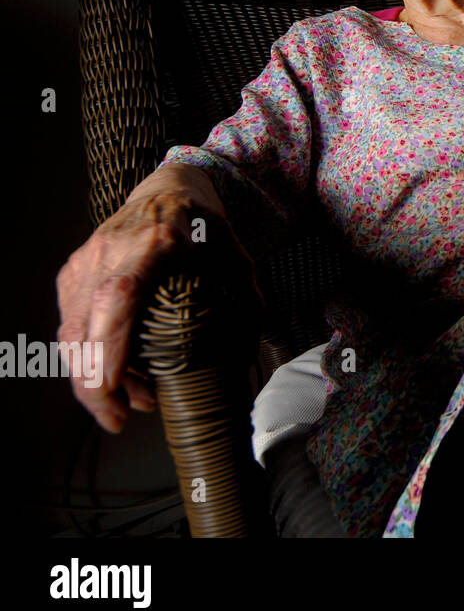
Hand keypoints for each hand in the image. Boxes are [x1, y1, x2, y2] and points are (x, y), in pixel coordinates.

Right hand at [54, 165, 252, 432]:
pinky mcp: (72, 275)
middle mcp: (109, 253)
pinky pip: (71, 326)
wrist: (166, 191)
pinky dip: (90, 358)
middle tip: (118, 420)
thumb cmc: (202, 227)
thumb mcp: (235, 257)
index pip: (119, 296)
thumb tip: (246, 356)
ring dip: (95, 377)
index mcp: (153, 245)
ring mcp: (85, 264)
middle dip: (94, 385)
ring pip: (71, 334)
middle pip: (84, 327)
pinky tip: (121, 377)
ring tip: (133, 401)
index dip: (109, 343)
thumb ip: (245, 302)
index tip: (109, 384)